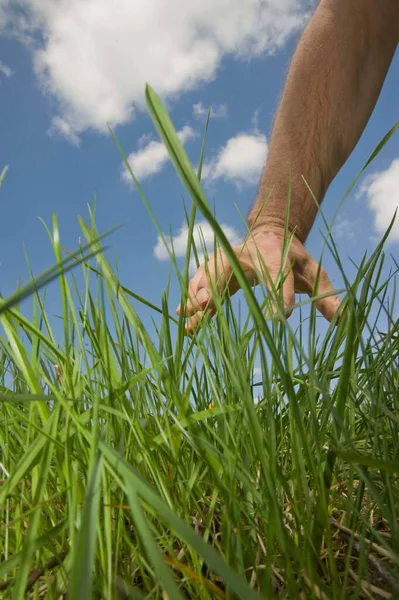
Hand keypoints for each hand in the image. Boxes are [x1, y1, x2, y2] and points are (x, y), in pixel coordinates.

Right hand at [176, 227, 340, 331]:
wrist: (271, 235)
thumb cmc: (294, 259)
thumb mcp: (314, 274)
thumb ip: (326, 295)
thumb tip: (343, 320)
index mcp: (276, 256)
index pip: (279, 273)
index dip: (281, 293)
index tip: (282, 315)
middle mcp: (247, 256)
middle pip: (229, 269)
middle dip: (215, 286)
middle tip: (206, 305)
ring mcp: (228, 260)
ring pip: (208, 274)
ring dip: (196, 294)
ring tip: (186, 315)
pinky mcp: (218, 270)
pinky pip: (201, 284)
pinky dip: (191, 299)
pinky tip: (182, 318)